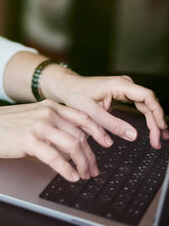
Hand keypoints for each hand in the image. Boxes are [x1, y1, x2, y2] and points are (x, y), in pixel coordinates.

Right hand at [0, 99, 113, 181]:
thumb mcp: (33, 116)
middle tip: (94, 169)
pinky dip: (67, 170)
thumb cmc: (5, 124)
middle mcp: (48, 113)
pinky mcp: (30, 140)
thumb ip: (52, 123)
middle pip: (80, 135)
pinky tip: (71, 177)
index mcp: (50, 106)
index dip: (98, 131)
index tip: (108, 143)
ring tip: (84, 175)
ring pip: (72, 146)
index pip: (83, 116)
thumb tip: (70, 139)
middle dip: (91, 155)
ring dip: (82, 164)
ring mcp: (39, 125)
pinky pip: (55, 158)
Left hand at [43, 70, 168, 148]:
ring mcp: (124, 88)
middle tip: (158, 141)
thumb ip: (112, 125)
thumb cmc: (76, 95)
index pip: (146, 96)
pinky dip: (146, 117)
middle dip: (156, 121)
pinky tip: (151, 129)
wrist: (67, 87)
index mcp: (118, 85)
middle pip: (149, 102)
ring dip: (153, 120)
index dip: (157, 113)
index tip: (160, 129)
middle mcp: (124, 84)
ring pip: (146, 104)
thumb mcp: (92, 113)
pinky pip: (140, 105)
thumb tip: (133, 136)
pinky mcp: (122, 93)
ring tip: (158, 138)